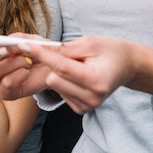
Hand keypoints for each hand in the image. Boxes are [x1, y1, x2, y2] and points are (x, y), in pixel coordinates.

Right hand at [0, 34, 52, 99]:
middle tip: (7, 49)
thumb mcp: (26, 38)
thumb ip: (15, 39)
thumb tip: (6, 42)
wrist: (50, 64)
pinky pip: (6, 85)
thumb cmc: (34, 49)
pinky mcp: (7, 94)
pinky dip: (18, 75)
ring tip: (26, 60)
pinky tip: (27, 71)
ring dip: (12, 63)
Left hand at [25, 36, 139, 113]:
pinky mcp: (81, 109)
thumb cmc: (110, 51)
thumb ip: (64, 49)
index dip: (42, 54)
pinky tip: (78, 76)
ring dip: (59, 72)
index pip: (61, 67)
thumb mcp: (89, 42)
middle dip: (54, 64)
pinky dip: (64, 81)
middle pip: (53, 79)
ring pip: (55, 85)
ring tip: (78, 65)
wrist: (127, 66)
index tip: (25, 45)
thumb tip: (39, 50)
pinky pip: (60, 92)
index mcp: (96, 80)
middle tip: (66, 53)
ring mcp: (87, 106)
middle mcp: (92, 98)